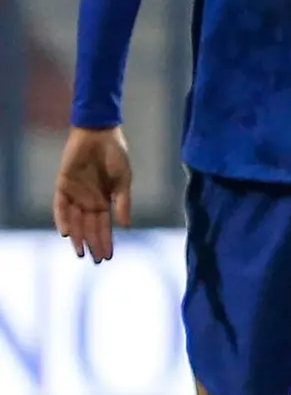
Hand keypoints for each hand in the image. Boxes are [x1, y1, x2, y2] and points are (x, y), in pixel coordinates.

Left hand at [54, 126, 133, 261]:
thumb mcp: (123, 181)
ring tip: (81, 252)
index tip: (108, 256)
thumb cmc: (115, 155)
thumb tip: (126, 226)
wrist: (99, 134)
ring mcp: (75, 193)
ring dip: (77, 237)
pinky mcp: (63, 184)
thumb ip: (123, 202)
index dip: (106, 241)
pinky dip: (62, 219)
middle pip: (89, 227)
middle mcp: (88, 200)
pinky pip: (60, 206)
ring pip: (74, 221)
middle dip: (93, 244)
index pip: (104, 226)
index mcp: (104, 200)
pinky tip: (67, 233)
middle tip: (96, 261)